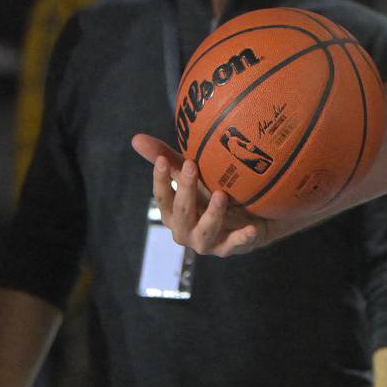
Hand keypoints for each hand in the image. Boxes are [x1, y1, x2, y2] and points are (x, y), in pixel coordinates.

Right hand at [130, 134, 281, 255]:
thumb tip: (136, 138)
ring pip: (206, 230)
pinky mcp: (228, 248)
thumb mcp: (190, 177)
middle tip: (192, 165)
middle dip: (185, 189)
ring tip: (221, 194)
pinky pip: (236, 244)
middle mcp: (184, 231)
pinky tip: (251, 229)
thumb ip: (168, 160)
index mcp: (173, 214)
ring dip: (213, 213)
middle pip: (181, 211)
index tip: (163, 160)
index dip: (160, 180)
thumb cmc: (209, 195)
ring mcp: (205, 242)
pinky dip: (242, 238)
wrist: (244, 219)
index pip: (162, 198)